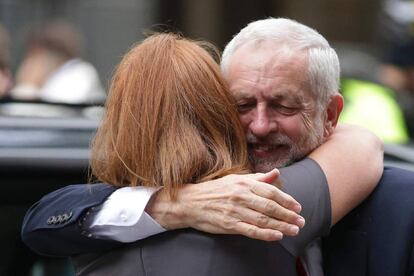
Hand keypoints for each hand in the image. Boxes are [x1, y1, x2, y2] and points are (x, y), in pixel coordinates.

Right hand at [146, 170, 304, 240]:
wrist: (190, 202)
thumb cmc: (215, 189)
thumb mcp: (235, 179)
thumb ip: (258, 178)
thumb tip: (277, 172)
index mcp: (243, 183)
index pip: (271, 191)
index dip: (287, 200)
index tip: (298, 207)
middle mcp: (241, 196)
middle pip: (270, 207)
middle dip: (288, 215)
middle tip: (301, 221)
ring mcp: (235, 210)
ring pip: (263, 220)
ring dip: (281, 226)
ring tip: (294, 230)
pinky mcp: (229, 224)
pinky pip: (251, 230)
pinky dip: (265, 234)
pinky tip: (277, 236)